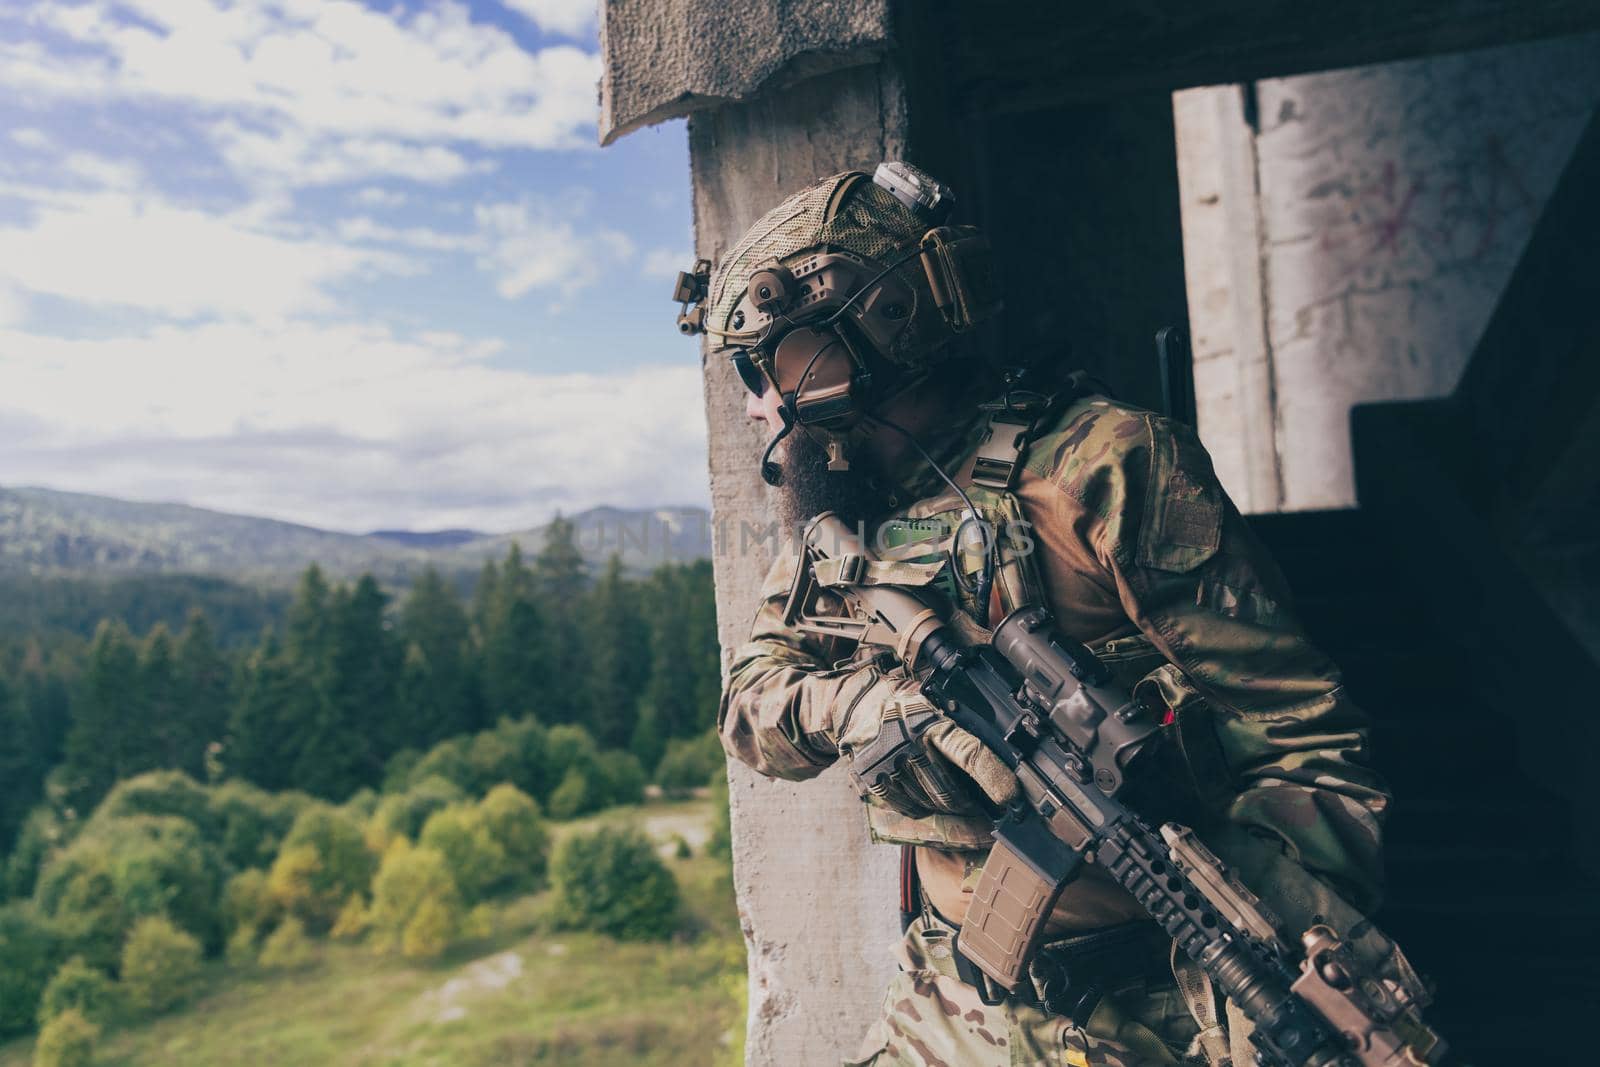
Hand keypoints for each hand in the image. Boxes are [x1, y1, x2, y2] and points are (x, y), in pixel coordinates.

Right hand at [834, 670, 1017, 816]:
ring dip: (946, 806)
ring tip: (951, 797)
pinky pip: (909, 807)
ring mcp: (887, 764)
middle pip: (950, 791)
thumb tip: (999, 757)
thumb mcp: (931, 700)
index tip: (1010, 797)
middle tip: (979, 800)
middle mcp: (907, 742)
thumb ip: (956, 723)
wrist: (853, 703)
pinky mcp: (872, 779)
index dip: (993, 778)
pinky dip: (922, 807)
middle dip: (968, 801)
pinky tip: (925, 795)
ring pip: (931, 803)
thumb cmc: (901, 702)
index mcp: (928, 720)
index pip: (969, 754)